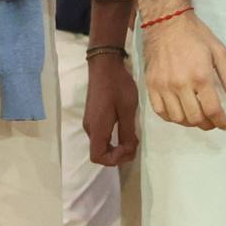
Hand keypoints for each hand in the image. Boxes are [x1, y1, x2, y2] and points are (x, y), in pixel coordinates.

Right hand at [83, 47, 140, 166]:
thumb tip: (129, 150)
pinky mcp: (93, 116)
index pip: (98, 157)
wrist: (105, 66)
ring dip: (116, 146)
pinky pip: (102, 134)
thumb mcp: (127, 109)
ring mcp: (90, 122)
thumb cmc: (118, 86)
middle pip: (99, 152)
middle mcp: (90, 128)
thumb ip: (127, 131)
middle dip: (118, 154)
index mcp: (97, 129)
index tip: (129, 149)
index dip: (114, 159)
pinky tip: (126, 128)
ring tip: (133, 137)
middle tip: (135, 145)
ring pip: (101, 143)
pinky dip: (113, 137)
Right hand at [144, 13, 225, 130]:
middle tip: (214, 122)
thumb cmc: (196, 35)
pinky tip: (181, 114)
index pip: (212, 109)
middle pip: (195, 117)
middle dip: (208, 124)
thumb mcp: (219, 51)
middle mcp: (180, 85)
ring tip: (200, 118)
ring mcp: (163, 87)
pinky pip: (160, 112)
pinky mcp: (150, 87)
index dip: (221, 121)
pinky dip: (172, 118)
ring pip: (177, 118)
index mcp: (200, 76)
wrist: (167, 24)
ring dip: (190, 123)